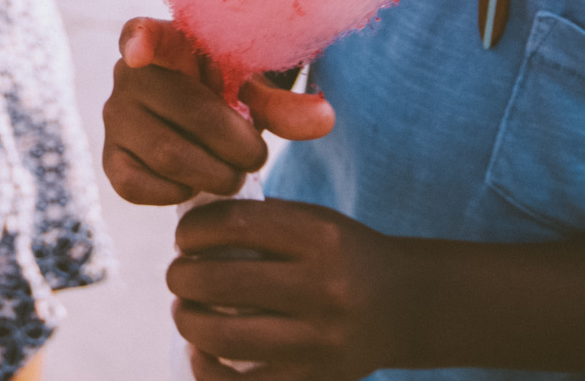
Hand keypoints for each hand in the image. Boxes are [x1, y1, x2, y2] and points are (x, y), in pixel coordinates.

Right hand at [102, 18, 334, 205]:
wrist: (202, 132)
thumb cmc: (227, 99)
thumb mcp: (255, 93)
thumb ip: (285, 105)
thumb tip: (324, 119)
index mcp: (167, 42)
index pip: (141, 32)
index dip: (139, 40)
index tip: (139, 51)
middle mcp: (130, 74)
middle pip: (187, 111)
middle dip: (234, 144)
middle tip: (256, 156)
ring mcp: (115, 117)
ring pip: (167, 155)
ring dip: (214, 174)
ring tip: (233, 174)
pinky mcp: (110, 159)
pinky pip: (136, 185)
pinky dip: (176, 192)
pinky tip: (195, 186)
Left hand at [171, 198, 410, 378]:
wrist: (405, 306)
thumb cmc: (343, 256)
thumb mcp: (314, 221)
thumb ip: (259, 220)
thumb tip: (190, 227)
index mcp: (320, 237)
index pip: (233, 224)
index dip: (194, 230)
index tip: (185, 237)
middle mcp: (323, 288)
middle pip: (219, 282)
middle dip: (182, 277)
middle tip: (179, 275)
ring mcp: (319, 341)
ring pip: (223, 336)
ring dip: (187, 321)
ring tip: (185, 310)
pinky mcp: (314, 380)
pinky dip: (207, 369)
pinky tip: (201, 350)